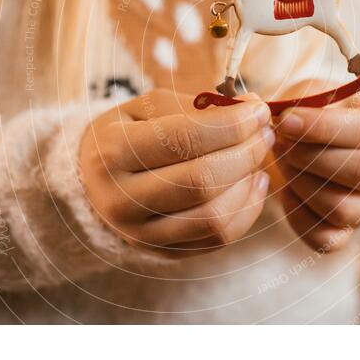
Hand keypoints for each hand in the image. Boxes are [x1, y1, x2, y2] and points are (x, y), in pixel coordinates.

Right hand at [79, 89, 274, 256]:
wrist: (94, 181)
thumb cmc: (129, 132)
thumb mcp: (149, 107)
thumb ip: (199, 106)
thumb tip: (251, 107)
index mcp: (112, 152)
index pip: (183, 139)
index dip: (231, 125)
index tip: (259, 111)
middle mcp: (121, 200)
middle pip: (201, 182)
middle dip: (246, 153)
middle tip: (264, 133)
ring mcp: (141, 235)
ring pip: (213, 218)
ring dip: (249, 183)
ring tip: (259, 157)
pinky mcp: (163, 254)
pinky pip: (218, 238)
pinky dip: (247, 209)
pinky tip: (253, 183)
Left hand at [273, 92, 359, 252]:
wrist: (308, 139)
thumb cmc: (318, 112)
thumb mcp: (318, 93)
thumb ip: (306, 102)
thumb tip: (284, 119)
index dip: (322, 127)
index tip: (285, 120)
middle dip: (310, 157)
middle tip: (280, 142)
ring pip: (341, 208)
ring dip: (301, 184)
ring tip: (282, 162)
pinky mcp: (350, 234)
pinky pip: (324, 239)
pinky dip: (297, 216)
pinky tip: (286, 191)